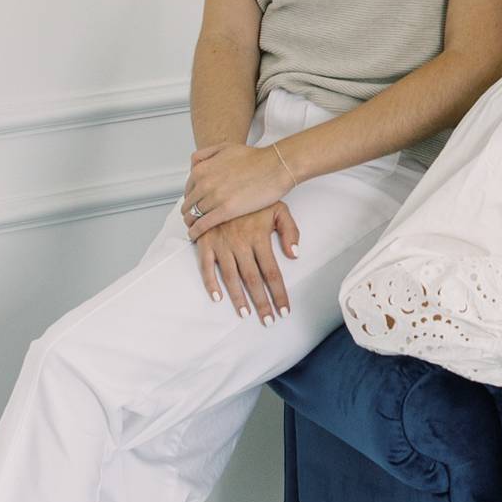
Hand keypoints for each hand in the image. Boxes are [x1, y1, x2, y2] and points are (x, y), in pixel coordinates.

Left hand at [184, 141, 294, 237]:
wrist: (275, 166)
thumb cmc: (256, 158)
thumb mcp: (224, 147)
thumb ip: (205, 155)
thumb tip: (194, 166)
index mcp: (202, 169)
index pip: (187, 190)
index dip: (190, 198)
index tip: (194, 204)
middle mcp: (204, 183)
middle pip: (189, 203)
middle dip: (190, 211)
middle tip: (193, 217)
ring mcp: (214, 197)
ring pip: (194, 215)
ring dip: (192, 222)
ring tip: (194, 227)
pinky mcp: (226, 210)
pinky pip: (203, 224)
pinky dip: (196, 231)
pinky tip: (195, 234)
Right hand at [195, 202, 299, 322]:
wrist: (226, 179)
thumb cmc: (256, 197)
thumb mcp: (279, 208)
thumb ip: (290, 231)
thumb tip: (294, 255)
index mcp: (259, 237)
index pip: (272, 272)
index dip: (279, 293)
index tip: (284, 310)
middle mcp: (241, 243)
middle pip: (254, 280)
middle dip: (262, 303)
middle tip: (268, 321)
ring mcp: (222, 243)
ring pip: (232, 277)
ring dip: (239, 298)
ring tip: (246, 314)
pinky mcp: (206, 241)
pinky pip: (206, 266)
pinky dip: (210, 282)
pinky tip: (217, 298)